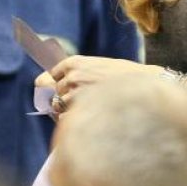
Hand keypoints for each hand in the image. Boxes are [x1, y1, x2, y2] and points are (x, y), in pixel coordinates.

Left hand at [33, 56, 154, 113]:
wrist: (147, 88)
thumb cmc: (127, 79)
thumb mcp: (101, 67)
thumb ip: (75, 74)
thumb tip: (40, 83)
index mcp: (75, 63)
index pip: (50, 75)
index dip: (56, 84)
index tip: (64, 90)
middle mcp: (72, 77)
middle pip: (53, 93)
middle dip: (64, 99)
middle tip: (86, 103)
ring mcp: (75, 94)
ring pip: (59, 108)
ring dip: (70, 112)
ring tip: (93, 110)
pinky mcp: (80, 111)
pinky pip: (66, 120)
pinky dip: (75, 122)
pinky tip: (92, 118)